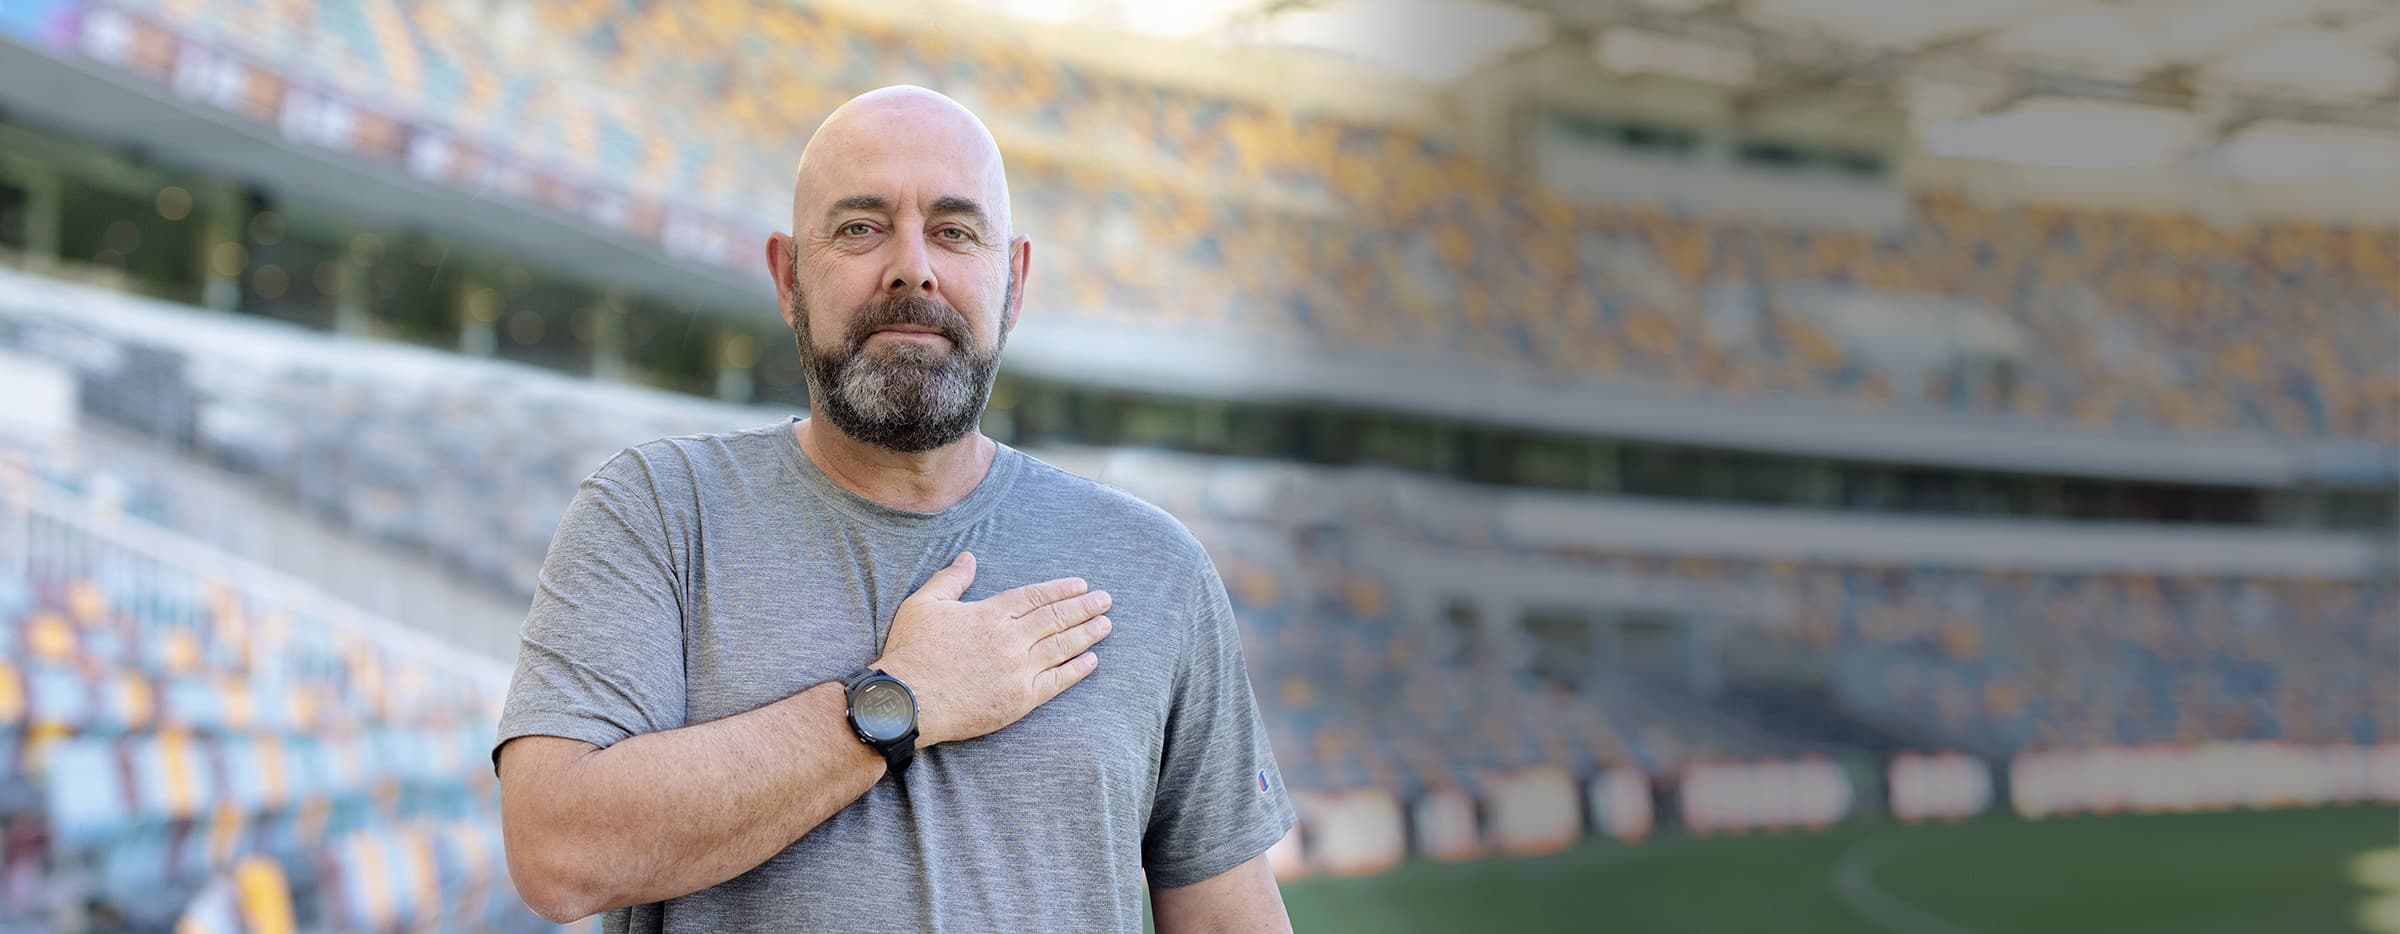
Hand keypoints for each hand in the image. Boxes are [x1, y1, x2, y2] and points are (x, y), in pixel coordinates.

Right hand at [871, 551, 1111, 747]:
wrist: (908, 700)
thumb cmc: (912, 651)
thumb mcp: (924, 604)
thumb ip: (951, 579)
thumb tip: (968, 557)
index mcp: (991, 613)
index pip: (1036, 596)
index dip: (1061, 590)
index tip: (1081, 585)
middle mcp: (1011, 638)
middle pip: (1055, 618)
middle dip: (1084, 607)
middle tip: (1106, 600)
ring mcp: (1019, 669)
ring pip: (1062, 646)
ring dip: (1087, 634)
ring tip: (1105, 624)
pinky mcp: (1020, 699)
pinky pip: (1057, 682)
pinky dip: (1077, 670)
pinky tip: (1091, 661)